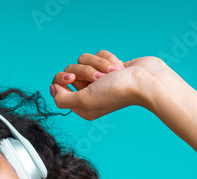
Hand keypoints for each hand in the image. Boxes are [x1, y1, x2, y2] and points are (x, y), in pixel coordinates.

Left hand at [49, 50, 174, 120]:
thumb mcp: (84, 101)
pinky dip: (108, 59)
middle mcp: (88, 93)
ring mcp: (98, 80)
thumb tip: (52, 88)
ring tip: (111, 73)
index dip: (62, 79)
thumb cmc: (116, 92)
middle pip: (69, 71)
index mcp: (81, 106)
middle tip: (98, 78)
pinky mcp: (108, 67)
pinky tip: (119, 67)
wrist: (145, 80)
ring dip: (98, 64)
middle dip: (84, 70)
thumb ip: (62, 99)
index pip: (57, 87)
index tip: (71, 78)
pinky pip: (98, 54)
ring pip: (83, 60)